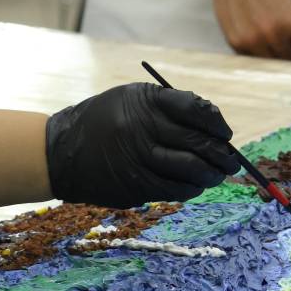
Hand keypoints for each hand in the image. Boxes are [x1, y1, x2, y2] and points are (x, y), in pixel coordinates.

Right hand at [46, 83, 238, 207]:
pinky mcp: (135, 185)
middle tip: (231, 161)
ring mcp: (138, 160)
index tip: (224, 133)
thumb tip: (214, 126)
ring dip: (211, 174)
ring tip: (217, 174)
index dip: (217, 123)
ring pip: (191, 169)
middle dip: (222, 154)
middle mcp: (141, 130)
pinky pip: (175, 189)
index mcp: (143, 103)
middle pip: (198, 142)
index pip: (195, 110)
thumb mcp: (129, 100)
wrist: (59, 152)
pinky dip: (191, 189)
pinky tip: (194, 185)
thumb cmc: (101, 122)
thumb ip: (168, 106)